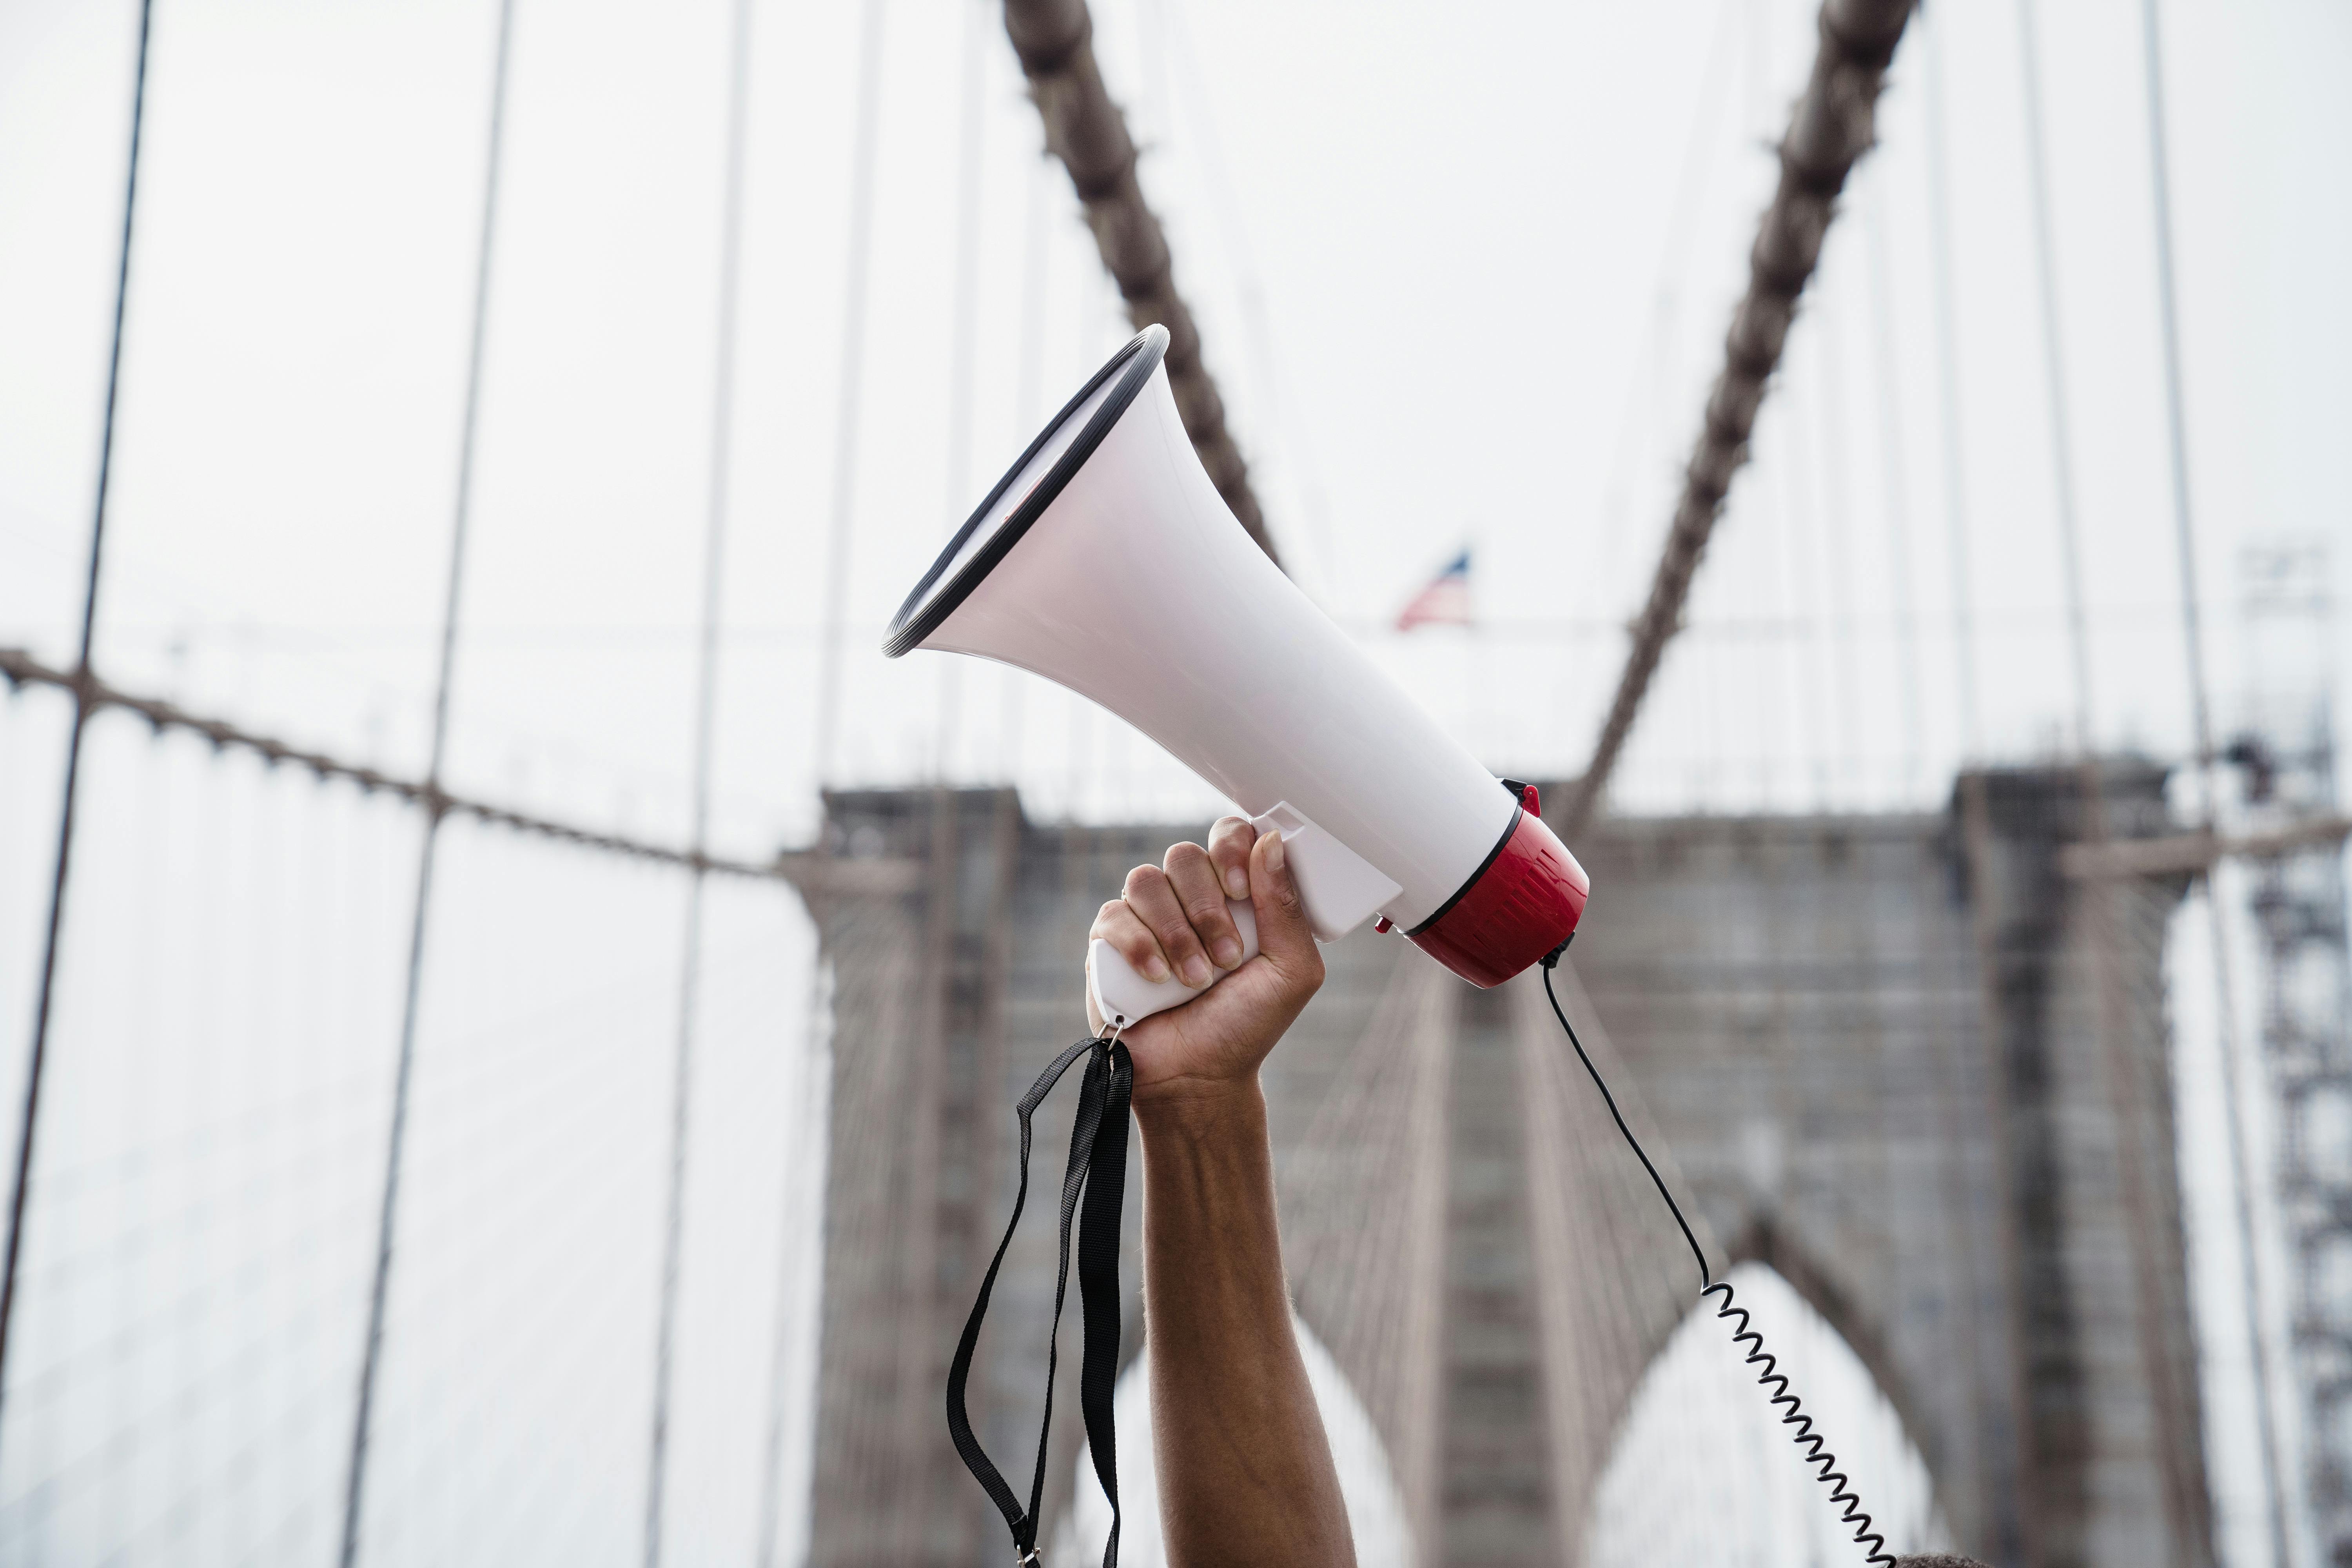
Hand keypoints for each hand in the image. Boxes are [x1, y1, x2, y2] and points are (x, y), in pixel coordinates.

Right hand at [1086, 815, 1324, 1105]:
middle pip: (1184, 855)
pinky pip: (1114, 916)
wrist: (1199, 1076)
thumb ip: (1287, 907)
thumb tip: (1271, 841)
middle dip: (1208, 908)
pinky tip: (1158, 980)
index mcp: (1233, 894)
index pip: (1228, 834)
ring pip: (1145, 880)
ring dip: (1177, 933)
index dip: (1231, 849)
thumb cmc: (1247, 1025)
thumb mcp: (1292, 971)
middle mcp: (1188, 897)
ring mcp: (1145, 917)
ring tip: (1195, 979)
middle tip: (1227, 958)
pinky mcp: (1108, 942)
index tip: (1242, 891)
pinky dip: (1140, 947)